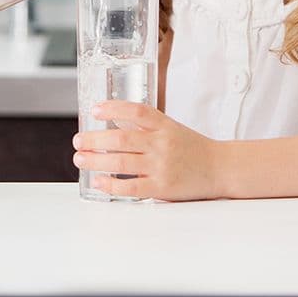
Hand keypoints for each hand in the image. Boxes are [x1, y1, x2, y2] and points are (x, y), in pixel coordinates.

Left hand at [72, 102, 224, 201]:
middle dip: (94, 140)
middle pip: (122, 139)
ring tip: (80, 159)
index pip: (137, 111)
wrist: (220, 168)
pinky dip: (111, 185)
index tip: (94, 109)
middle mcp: (162, 144)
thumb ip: (144, 127)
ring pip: (122, 163)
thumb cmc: (192, 148)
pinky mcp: (162, 188)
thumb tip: (112, 123)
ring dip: (95, 160)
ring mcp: (162, 166)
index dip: (114, 108)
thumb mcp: (171, 129)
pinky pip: (131, 187)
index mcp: (164, 125)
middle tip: (78, 140)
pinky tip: (98, 181)